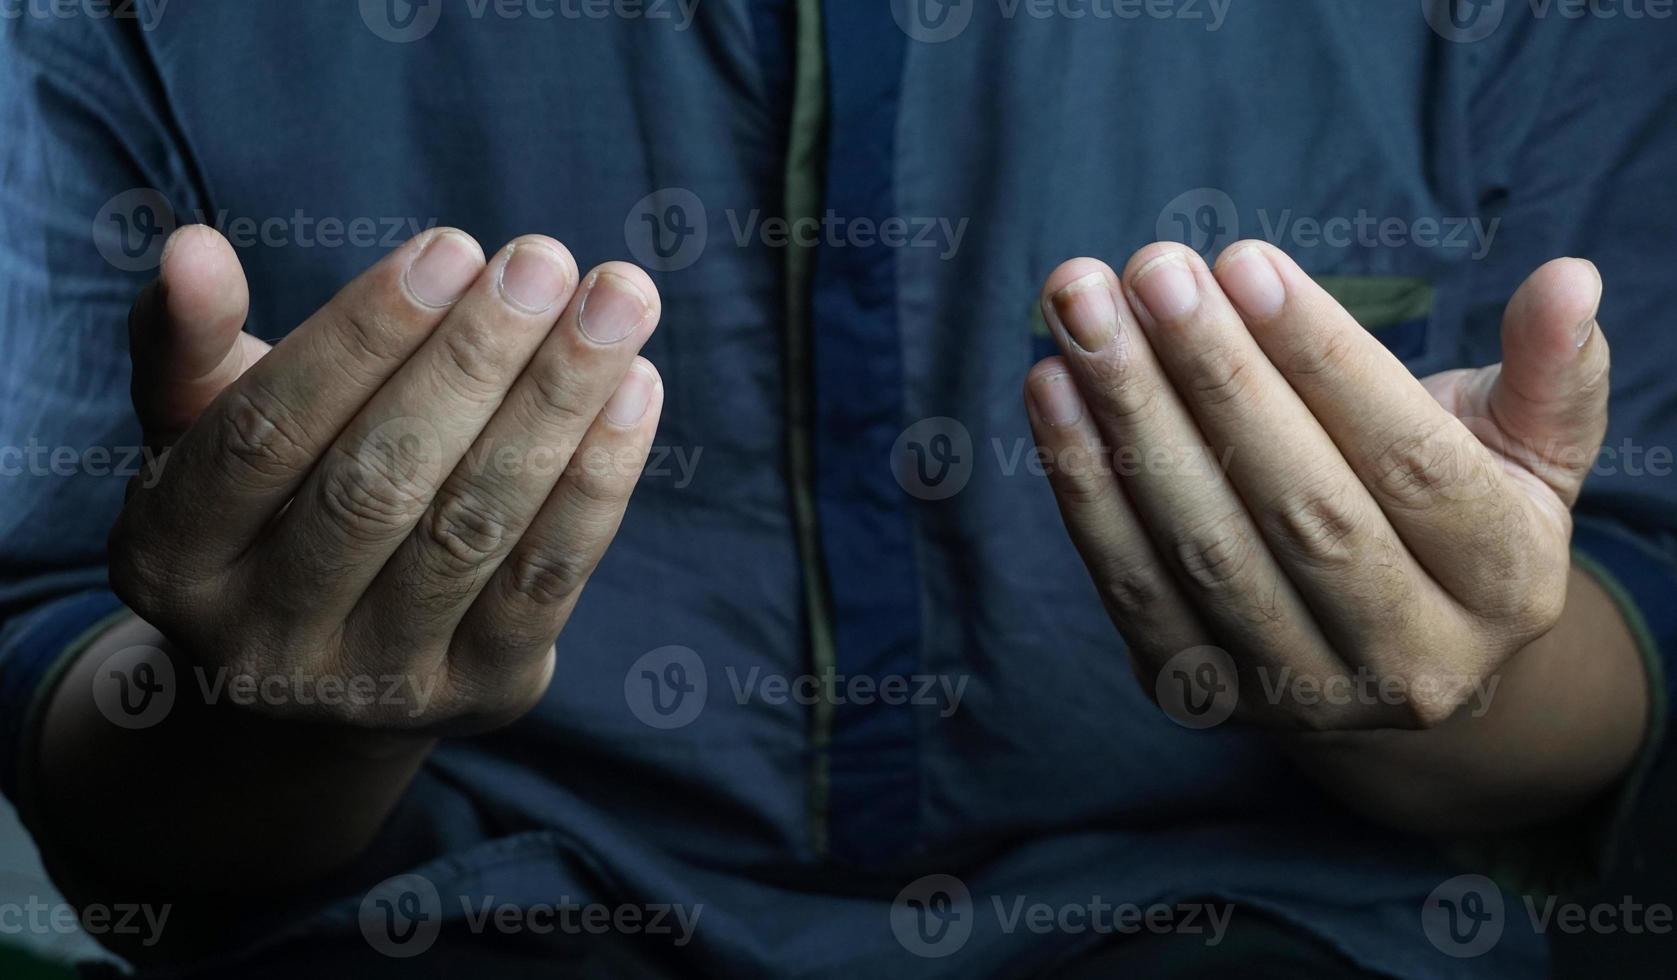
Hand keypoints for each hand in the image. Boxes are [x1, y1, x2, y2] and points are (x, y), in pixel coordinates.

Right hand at [110, 225, 663, 733]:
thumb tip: (191, 248)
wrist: (334, 671)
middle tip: (547, 261)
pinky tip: (636, 387)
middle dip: (475, 360)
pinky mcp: (480, 695)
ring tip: (616, 302)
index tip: (451, 249)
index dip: (361, 336)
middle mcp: (262, 641)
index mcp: (170, 557)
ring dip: (556, 403)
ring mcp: (374, 685)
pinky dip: (598, 479)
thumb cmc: (272, 506)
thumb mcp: (204, 430)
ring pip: (473, 528)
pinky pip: (547, 580)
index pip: (266, 431)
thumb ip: (188, 342)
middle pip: (379, 481)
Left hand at [1026, 241, 1607, 729]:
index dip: (1324, 360)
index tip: (1246, 262)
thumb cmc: (1452, 518)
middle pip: (1300, 508)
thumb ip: (1546, 375)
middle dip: (1213, 377)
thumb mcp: (1524, 453)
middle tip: (1148, 269)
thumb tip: (1569, 278)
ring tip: (1079, 315)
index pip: (1410, 462)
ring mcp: (1300, 695)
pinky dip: (1082, 488)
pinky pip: (1131, 588)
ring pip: (1204, 550)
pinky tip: (1050, 392)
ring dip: (1131, 423)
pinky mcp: (1204, 699)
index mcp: (1503, 583)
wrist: (1391, 660)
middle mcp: (1410, 659)